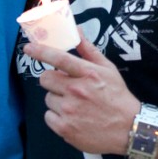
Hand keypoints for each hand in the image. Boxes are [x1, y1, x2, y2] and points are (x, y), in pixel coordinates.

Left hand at [23, 34, 141, 154]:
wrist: (128, 128)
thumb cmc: (117, 97)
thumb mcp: (108, 69)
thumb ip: (88, 50)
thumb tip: (77, 30)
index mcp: (88, 73)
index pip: (59, 58)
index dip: (41, 51)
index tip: (29, 48)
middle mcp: (77, 91)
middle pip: (46, 79)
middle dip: (53, 81)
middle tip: (66, 86)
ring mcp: (70, 111)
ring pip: (48, 98)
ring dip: (57, 100)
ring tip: (74, 104)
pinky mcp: (65, 128)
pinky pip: (48, 117)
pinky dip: (56, 117)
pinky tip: (71, 117)